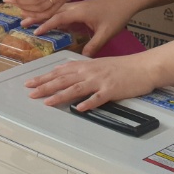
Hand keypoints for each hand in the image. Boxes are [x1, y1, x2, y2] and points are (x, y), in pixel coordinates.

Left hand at [24, 53, 158, 110]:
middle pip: (63, 79)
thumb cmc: (121, 66)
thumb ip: (81, 69)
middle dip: (45, 86)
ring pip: (76, 88)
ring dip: (60, 95)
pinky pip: (98, 98)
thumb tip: (65, 73)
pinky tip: (79, 109)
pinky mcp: (111, 90)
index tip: (30, 83)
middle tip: (30, 92)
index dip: (44, 77)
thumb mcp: (98, 64)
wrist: (143, 66)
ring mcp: (100, 81)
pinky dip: (88, 103)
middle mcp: (89, 72)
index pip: (59, 72)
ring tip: (47, 102)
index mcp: (85, 65)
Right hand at [32, 0, 132, 56]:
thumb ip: (94, 45)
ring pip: (55, 8)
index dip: (47, 25)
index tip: (35, 31)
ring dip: (42, 12)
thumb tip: (83, 58)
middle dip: (37, 15)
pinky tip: (47, 17)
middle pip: (52, 10)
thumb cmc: (116, 16)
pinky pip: (61, 9)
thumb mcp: (106, 33)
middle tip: (22, 21)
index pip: (59, 18)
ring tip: (29, 17)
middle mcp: (75, 7)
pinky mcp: (79, 7)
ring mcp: (77, 6)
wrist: (125, 2)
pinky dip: (51, 12)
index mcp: (79, 12)